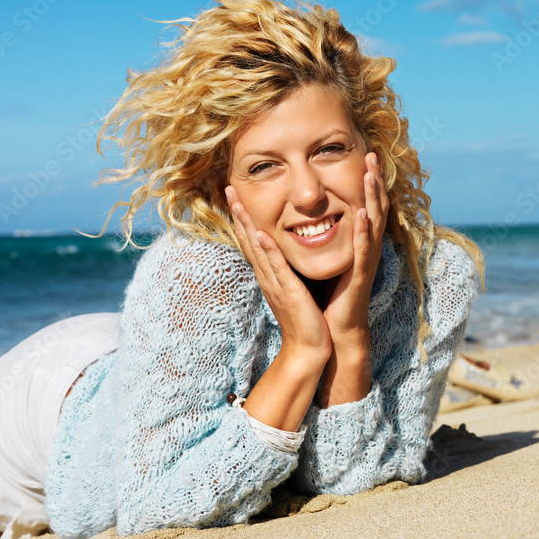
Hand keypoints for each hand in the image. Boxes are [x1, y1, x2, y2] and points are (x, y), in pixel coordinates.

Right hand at [225, 186, 331, 357]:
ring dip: (247, 224)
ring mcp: (274, 283)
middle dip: (239, 213)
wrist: (308, 349)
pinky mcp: (288, 291)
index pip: (252, 241)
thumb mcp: (294, 288)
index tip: (237, 196)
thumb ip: (288, 270)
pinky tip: (261, 233)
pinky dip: (269, 249)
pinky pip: (277, 266)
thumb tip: (288, 255)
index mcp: (269, 274)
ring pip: (257, 248)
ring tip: (238, 202)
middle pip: (248, 239)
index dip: (243, 218)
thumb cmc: (305, 319)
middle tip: (229, 188)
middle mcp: (267, 276)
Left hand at [322, 152, 388, 339]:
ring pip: (373, 223)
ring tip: (370, 174)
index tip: (364, 154)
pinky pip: (364, 250)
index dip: (367, 180)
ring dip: (372, 197)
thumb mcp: (328, 257)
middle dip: (374, 180)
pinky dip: (365, 232)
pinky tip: (364, 215)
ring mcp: (365, 261)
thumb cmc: (329, 294)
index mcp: (359, 242)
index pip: (366, 203)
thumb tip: (308, 214)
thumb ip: (325, 236)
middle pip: (375, 206)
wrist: (334, 328)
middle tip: (372, 154)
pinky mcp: (359, 276)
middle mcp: (367, 248)